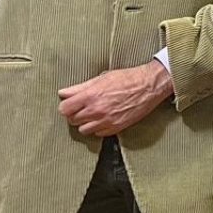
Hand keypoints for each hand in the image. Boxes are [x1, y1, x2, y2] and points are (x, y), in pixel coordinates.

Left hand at [58, 60, 172, 136]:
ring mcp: (106, 120)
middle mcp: (96, 110)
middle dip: (76, 114)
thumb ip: (80, 87)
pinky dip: (98, 128)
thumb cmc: (127, 79)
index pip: (64, 109)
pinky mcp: (115, 127)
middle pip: (72, 120)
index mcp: (91, 96)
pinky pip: (98, 133)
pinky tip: (104, 119)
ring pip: (83, 130)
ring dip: (86, 123)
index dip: (66, 106)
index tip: (70, 104)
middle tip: (83, 108)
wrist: (149, 86)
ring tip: (93, 114)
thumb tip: (63, 93)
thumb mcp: (101, 78)